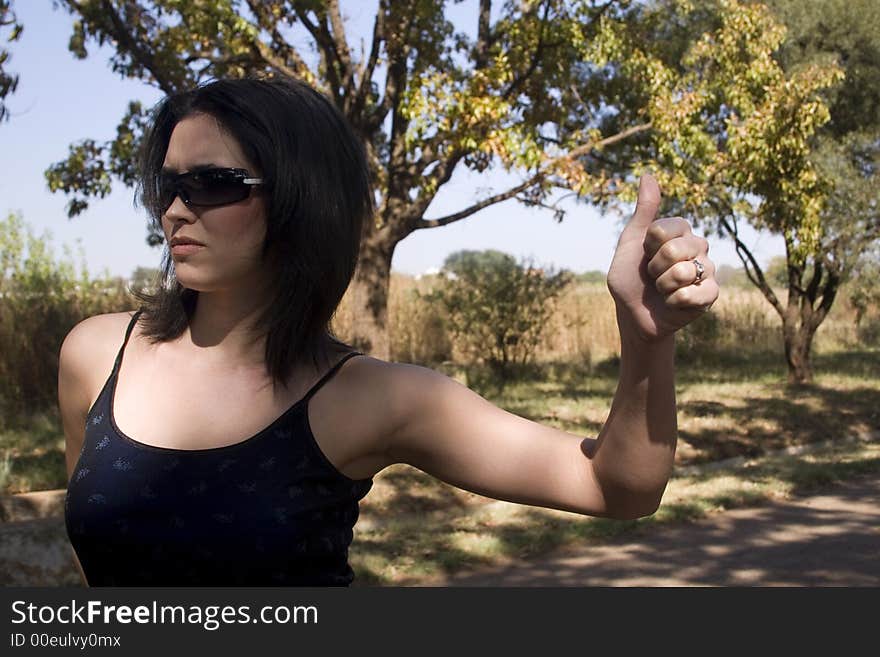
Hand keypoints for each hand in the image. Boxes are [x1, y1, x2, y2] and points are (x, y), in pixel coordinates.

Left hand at [606, 173, 719, 342]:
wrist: (633, 313)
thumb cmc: (630, 278)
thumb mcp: (630, 242)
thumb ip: (643, 211)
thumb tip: (648, 174)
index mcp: (679, 230)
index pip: (665, 228)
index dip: (648, 246)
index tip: (645, 254)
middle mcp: (697, 246)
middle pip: (674, 249)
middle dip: (654, 268)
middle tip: (653, 275)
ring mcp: (707, 269)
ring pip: (682, 272)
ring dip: (663, 286)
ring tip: (663, 289)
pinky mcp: (710, 294)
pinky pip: (696, 293)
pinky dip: (676, 301)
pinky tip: (673, 303)